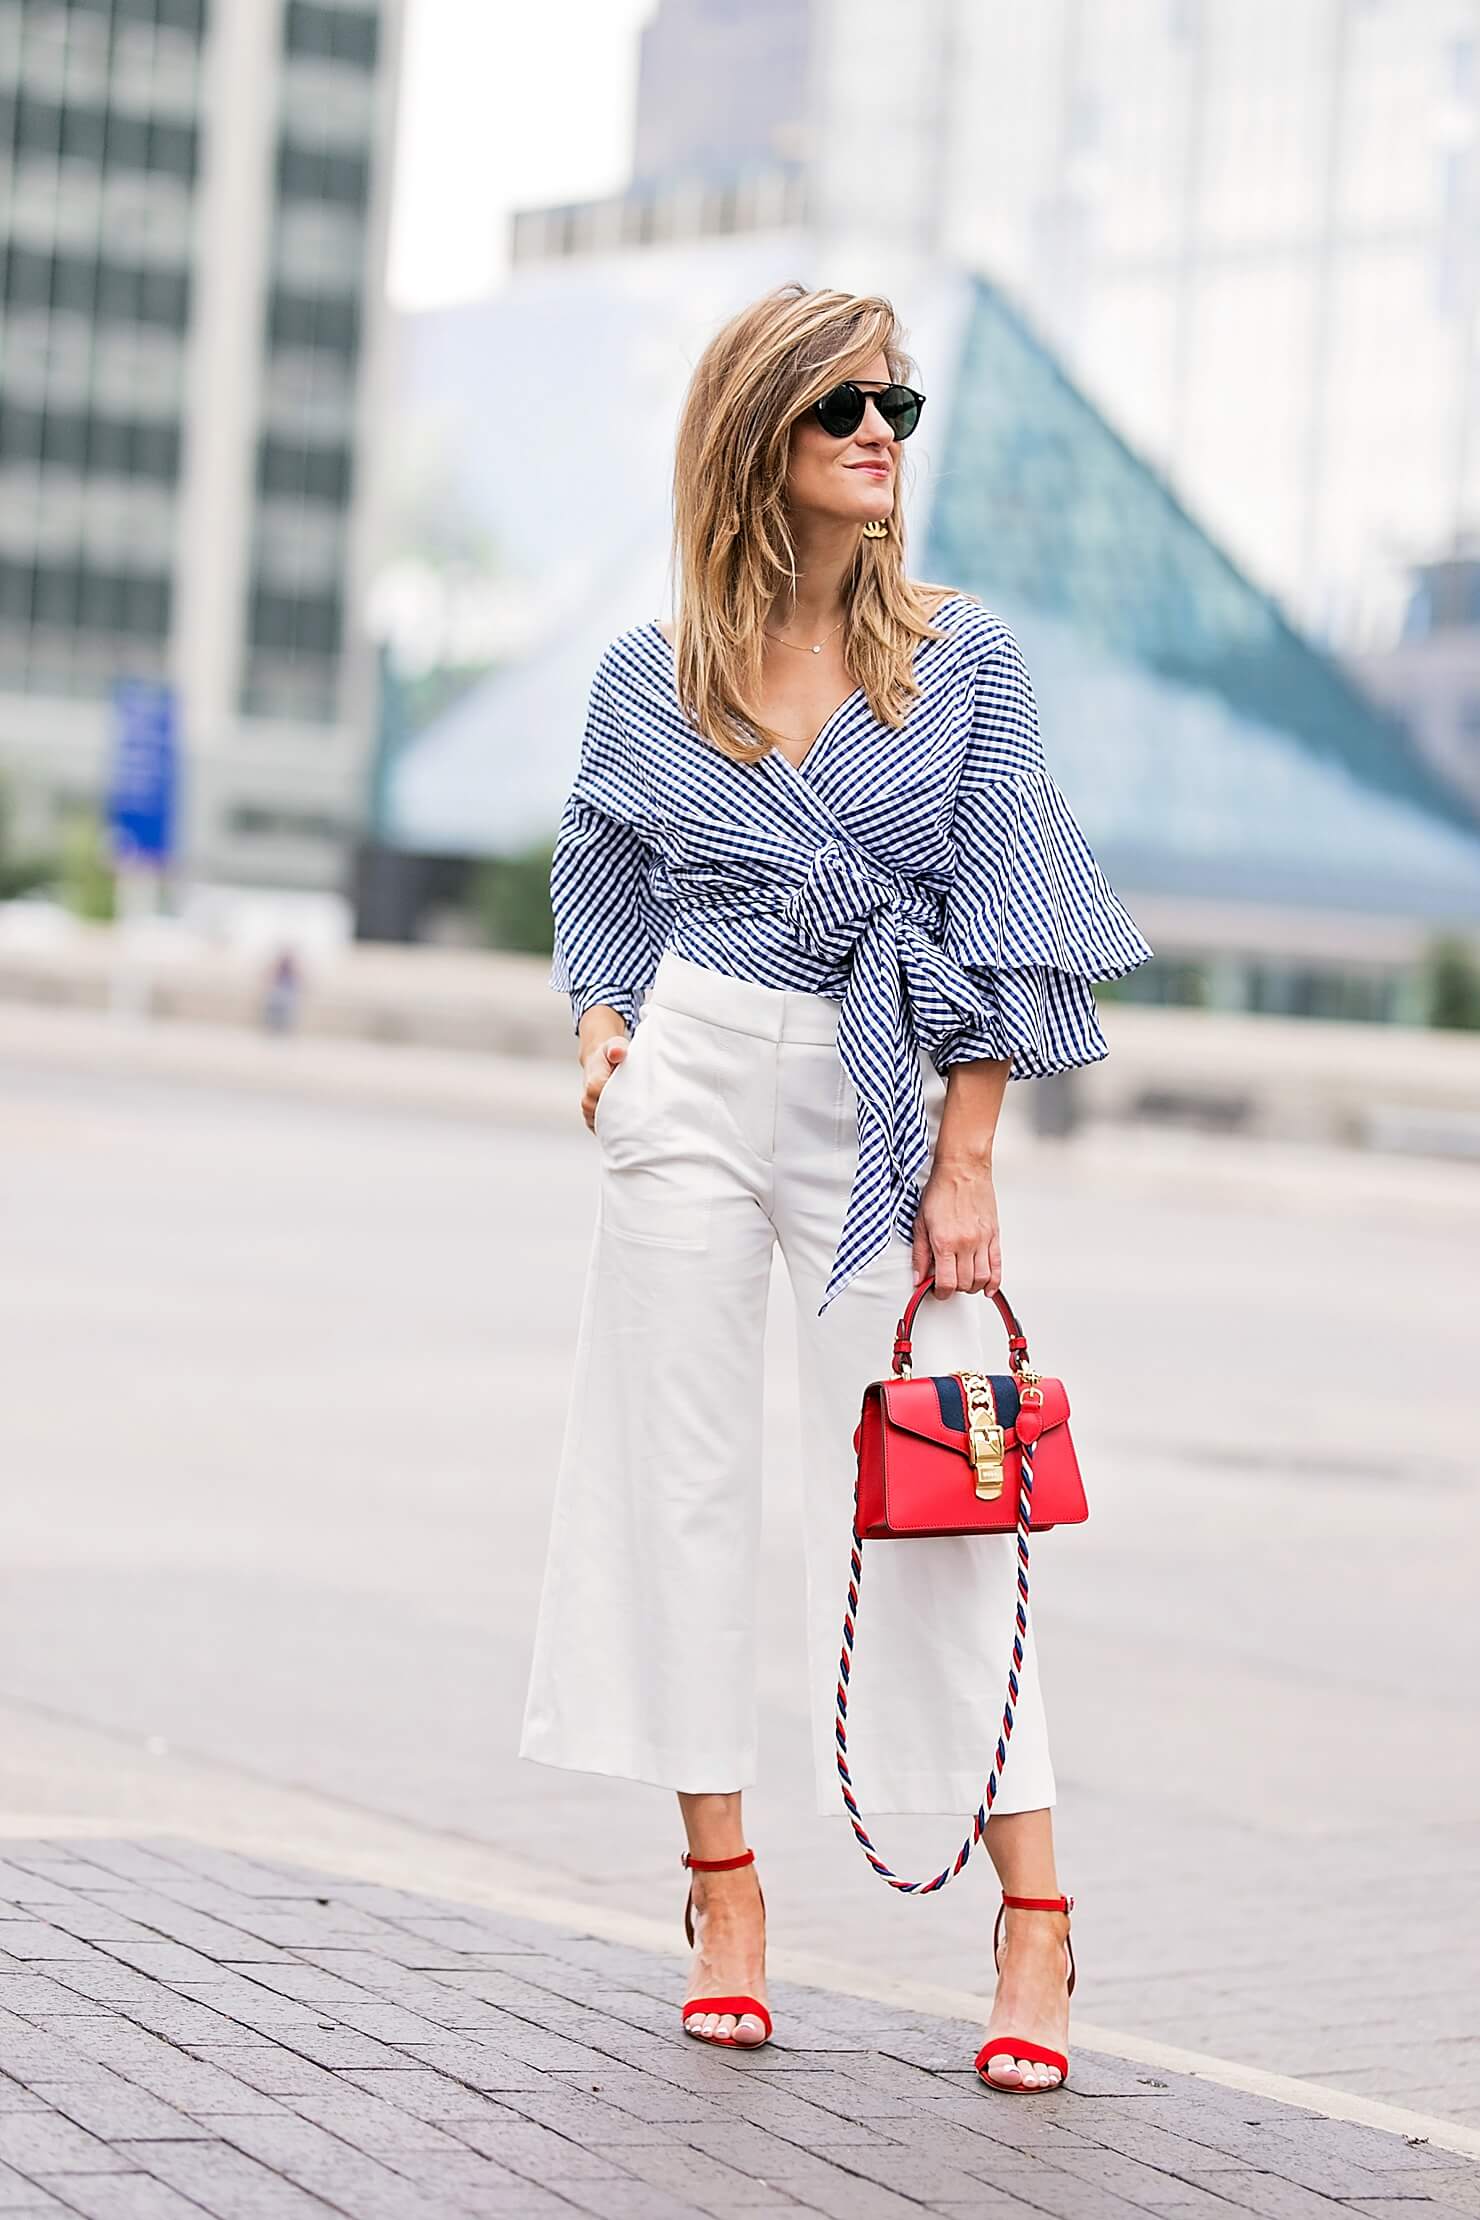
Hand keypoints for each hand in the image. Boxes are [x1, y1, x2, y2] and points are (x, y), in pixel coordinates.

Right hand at [580, 1033, 628, 1132]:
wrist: (599, 1061)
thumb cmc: (610, 1053)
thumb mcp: (615, 1045)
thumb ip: (616, 1049)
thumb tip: (618, 1054)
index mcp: (593, 1084)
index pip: (607, 1101)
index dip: (623, 1104)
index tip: (638, 1103)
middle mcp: (588, 1100)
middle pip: (607, 1117)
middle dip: (624, 1118)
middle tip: (642, 1117)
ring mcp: (589, 1112)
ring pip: (606, 1126)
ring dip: (620, 1125)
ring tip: (635, 1120)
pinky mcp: (593, 1120)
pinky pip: (606, 1131)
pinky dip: (616, 1130)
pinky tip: (628, 1126)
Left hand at [910, 1153, 1000, 1297]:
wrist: (962, 1169)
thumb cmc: (941, 1190)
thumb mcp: (920, 1222)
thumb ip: (919, 1254)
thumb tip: (918, 1277)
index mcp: (945, 1241)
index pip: (947, 1283)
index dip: (940, 1293)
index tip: (936, 1290)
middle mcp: (966, 1243)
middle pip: (965, 1284)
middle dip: (954, 1288)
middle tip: (947, 1282)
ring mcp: (982, 1240)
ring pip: (982, 1279)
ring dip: (972, 1286)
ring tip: (962, 1280)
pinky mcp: (994, 1236)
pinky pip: (997, 1266)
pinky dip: (993, 1282)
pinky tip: (986, 1287)